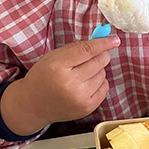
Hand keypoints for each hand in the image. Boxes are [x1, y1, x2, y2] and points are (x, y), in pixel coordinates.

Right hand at [0, 35, 119, 135]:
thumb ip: (75, 47)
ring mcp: (79, 98)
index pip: (87, 51)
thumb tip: (100, 39)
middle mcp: (70, 84)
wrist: (33, 105)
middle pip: (98, 62)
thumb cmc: (43, 77)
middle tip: (95, 54)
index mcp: (58, 67)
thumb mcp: (52, 57)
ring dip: (98, 70)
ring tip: (83, 73)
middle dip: (101, 55)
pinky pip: (104, 88)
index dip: (103, 43)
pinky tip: (86, 83)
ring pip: (103, 75)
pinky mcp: (87, 108)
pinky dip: (99, 82)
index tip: (115, 39)